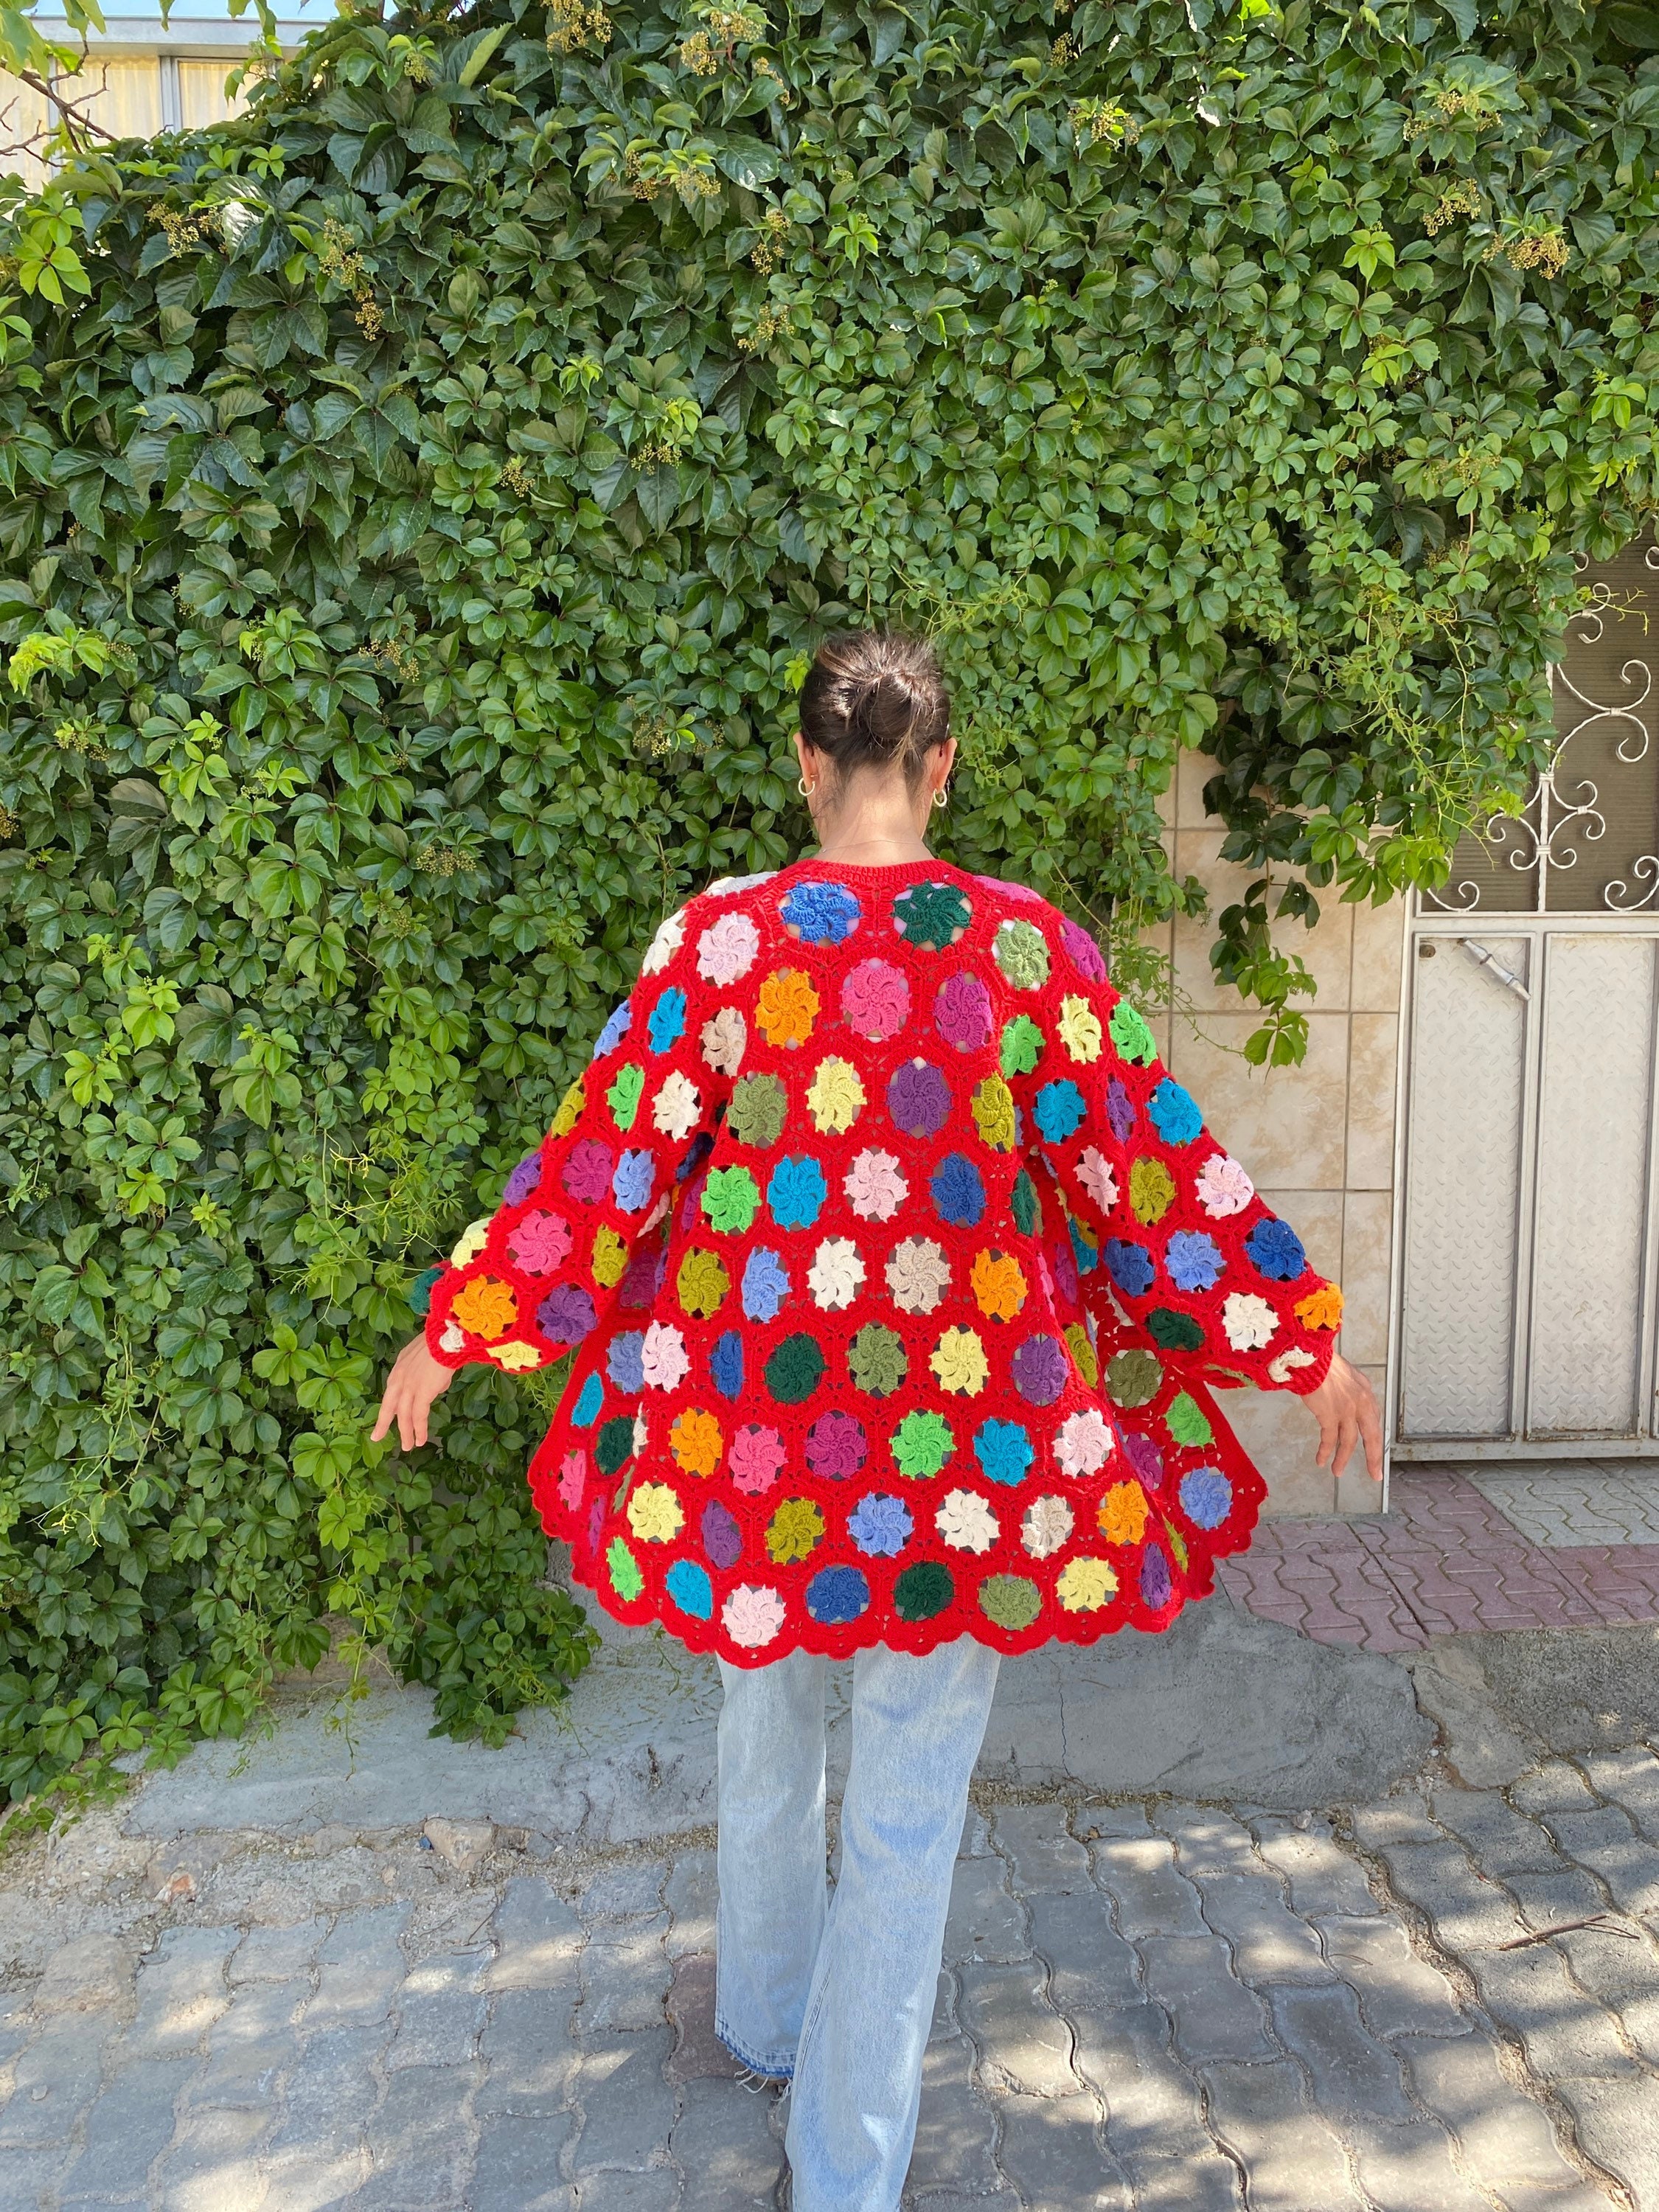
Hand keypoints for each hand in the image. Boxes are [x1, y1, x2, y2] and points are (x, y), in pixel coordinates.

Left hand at [371, 1332, 453, 1450]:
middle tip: (377, 1436)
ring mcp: (409, 1387)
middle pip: (390, 1406)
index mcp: (399, 1368)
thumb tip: (433, 1387)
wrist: (445, 1338)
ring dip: (406, 1433)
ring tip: (407, 1446)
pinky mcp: (421, 1393)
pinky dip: (420, 1430)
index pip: (391, 1392)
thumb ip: (422, 1372)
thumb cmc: (439, 1341)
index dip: (388, 1406)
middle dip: (383, 1423)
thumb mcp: (423, 1355)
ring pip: (404, 1415)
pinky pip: (419, 1416)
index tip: (385, 1416)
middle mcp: (399, 1379)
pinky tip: (421, 1440)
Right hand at [1303, 1353, 1383, 1483]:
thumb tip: (1342, 1399)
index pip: (1373, 1419)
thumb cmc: (1321, 1360)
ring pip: (1349, 1441)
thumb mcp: (1343, 1373)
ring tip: (1338, 1472)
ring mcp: (1347, 1409)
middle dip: (1373, 1457)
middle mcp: (1361, 1402)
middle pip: (1371, 1435)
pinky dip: (1326, 1451)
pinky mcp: (1330, 1415)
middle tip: (1375, 1473)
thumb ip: (1348, 1388)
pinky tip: (1321, 1461)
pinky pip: (1329, 1439)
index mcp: (1365, 1390)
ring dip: (1343, 1459)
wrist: (1311, 1356)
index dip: (1373, 1436)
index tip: (1374, 1449)